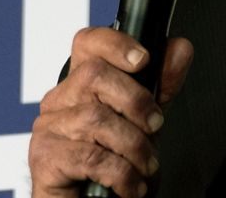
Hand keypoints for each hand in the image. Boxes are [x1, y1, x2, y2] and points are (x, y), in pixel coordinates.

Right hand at [29, 27, 193, 197]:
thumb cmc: (114, 164)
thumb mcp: (145, 121)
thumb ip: (161, 86)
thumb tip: (180, 48)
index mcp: (82, 84)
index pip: (88, 43)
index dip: (115, 42)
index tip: (143, 58)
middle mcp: (60, 101)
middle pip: (94, 75)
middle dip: (136, 101)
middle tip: (155, 126)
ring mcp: (48, 128)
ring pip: (95, 118)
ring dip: (134, 145)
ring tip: (146, 165)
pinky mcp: (45, 159)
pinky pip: (90, 156)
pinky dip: (121, 173)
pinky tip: (130, 184)